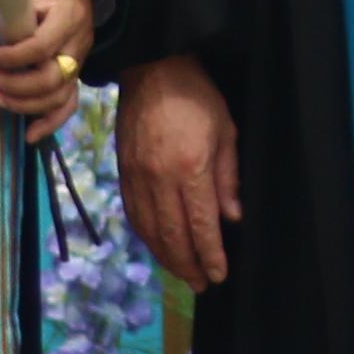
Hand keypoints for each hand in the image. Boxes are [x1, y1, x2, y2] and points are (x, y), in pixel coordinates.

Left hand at [0, 0, 98, 123]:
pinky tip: (29, 135)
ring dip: (24, 104)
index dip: (12, 57)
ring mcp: (78, 65)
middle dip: (16, 84)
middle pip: (51, 79)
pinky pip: (68, 106)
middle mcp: (77, 45)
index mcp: (67, 18)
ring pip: (58, 97)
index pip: (41, 46)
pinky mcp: (74, 78)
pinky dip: (49, 123)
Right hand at [119, 53, 239, 289]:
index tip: (219, 274)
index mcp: (190, 167)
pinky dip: (147, 236)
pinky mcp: (122, 171)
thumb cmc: (198, 95)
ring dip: (166, 257)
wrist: (152, 68)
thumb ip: (228, 178)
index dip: (210, 254)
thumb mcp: (226, 131)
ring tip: (182, 273)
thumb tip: (231, 219)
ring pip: (150, 230)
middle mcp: (159, 178)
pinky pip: (133, 214)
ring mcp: (136, 176)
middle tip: (201, 284)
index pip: (201, 224)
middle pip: (173, 235)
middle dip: (188, 265)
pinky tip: (158, 246)